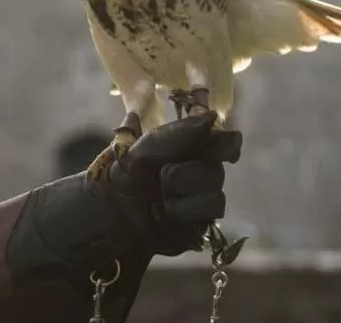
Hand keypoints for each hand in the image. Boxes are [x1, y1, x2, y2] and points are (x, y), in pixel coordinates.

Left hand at [104, 113, 241, 255]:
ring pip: (215, 193)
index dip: (229, 145)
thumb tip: (211, 117)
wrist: (111, 210)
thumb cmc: (128, 172)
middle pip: (217, 169)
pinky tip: (163, 212)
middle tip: (161, 176)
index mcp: (195, 147)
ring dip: (181, 193)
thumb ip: (178, 133)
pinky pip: (207, 215)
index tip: (226, 151)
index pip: (226, 142)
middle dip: (184, 172)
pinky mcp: (202, 224)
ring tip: (159, 197)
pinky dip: (181, 211)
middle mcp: (206, 171)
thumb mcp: (145, 147)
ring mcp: (206, 199)